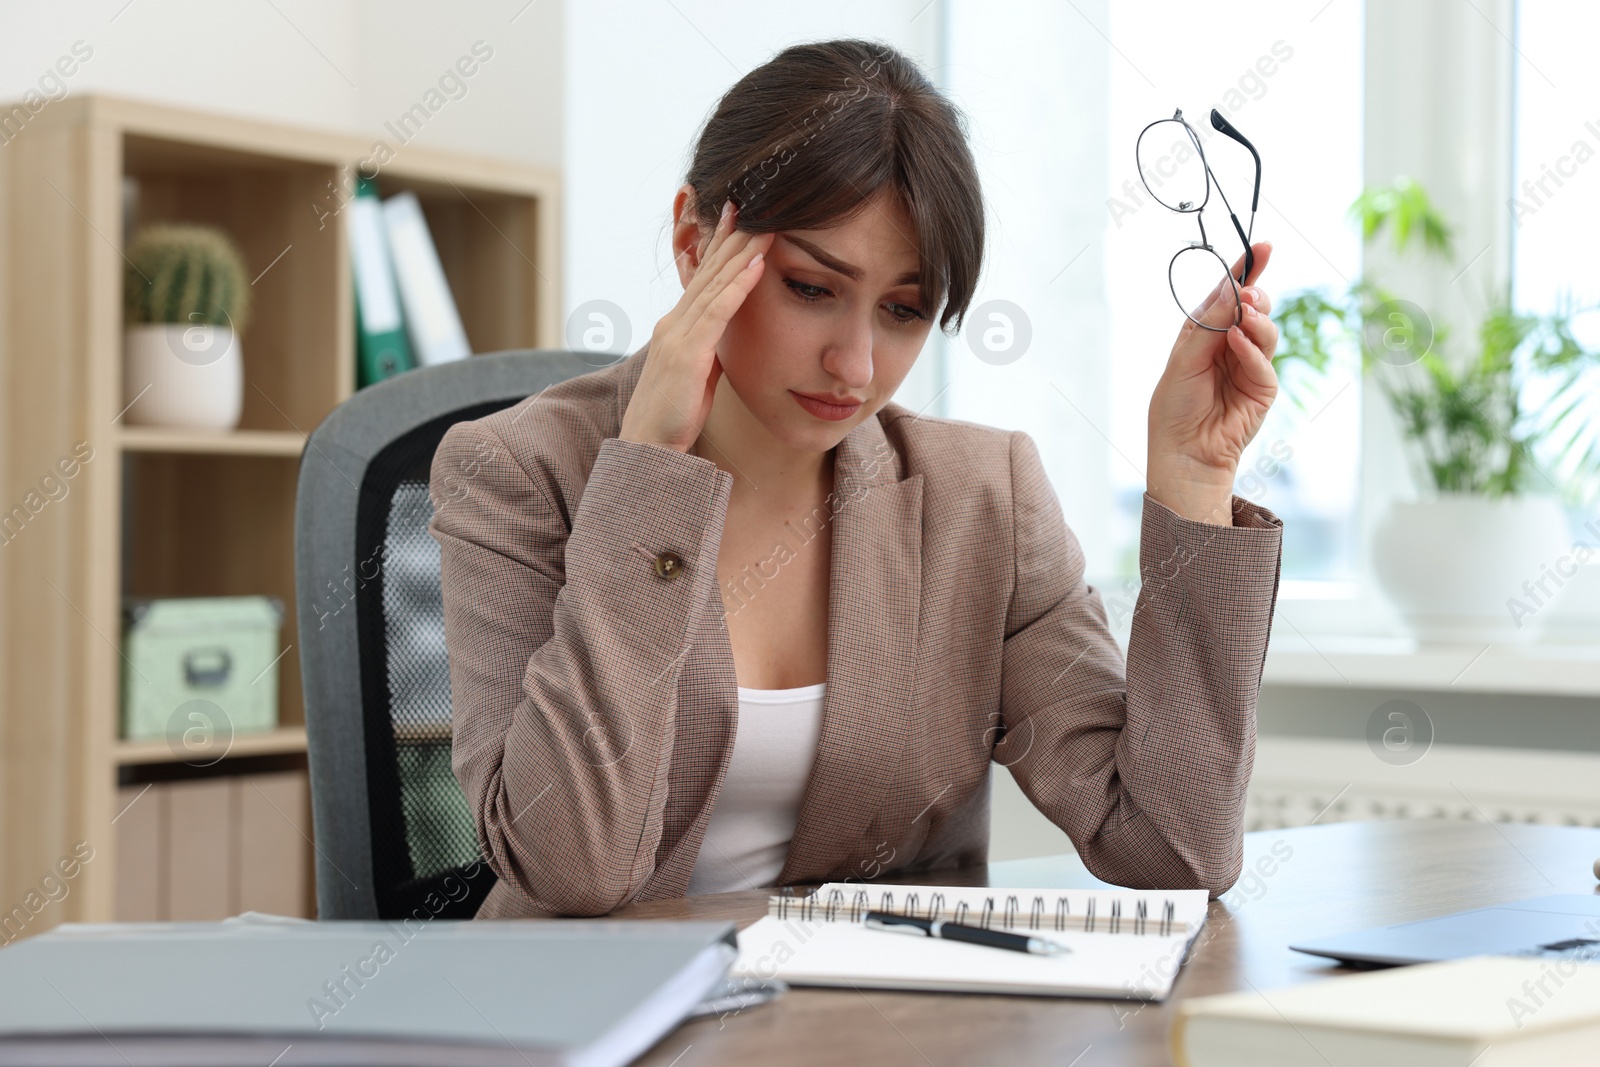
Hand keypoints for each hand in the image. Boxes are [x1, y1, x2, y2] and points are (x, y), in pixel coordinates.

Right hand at [620, 198, 773, 452]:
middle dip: (730, 236)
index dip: (721, 247)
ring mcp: (678, 336)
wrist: (648, 448)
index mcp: (677, 327)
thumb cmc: (672, 417)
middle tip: (750, 201)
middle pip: (708, 271)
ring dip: (741, 252)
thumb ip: (709, 351)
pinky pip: (718, 312)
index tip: (739, 219)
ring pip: (715, 284)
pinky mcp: (687, 353)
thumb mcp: (697, 376)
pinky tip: (756, 265)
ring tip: (764, 223)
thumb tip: (728, 339)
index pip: (703, 279)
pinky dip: (739, 286)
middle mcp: (674, 323)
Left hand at [1145, 241, 1278, 524]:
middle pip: (1254, 307)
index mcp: (1206, 333)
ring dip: (1256, 320)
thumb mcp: (1184, 359)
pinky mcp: (1263, 388)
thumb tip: (1234, 291)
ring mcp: (1250, 366)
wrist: (1183, 452)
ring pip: (1266, 330)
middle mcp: (1230, 345)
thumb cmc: (1174, 408)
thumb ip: (1209, 326)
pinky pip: (1264, 361)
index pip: (1229, 295)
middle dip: (1254, 294)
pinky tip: (1237, 343)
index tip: (1263, 247)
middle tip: (1247, 293)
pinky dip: (1252, 350)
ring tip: (1242, 317)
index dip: (1246, 270)